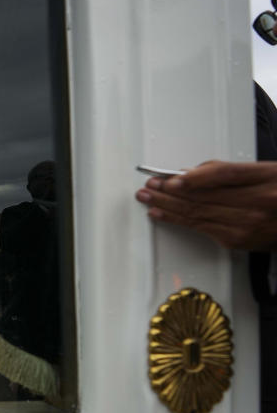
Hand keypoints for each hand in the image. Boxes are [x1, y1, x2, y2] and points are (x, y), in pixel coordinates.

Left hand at [135, 160, 276, 249]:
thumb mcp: (267, 172)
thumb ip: (229, 172)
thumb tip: (190, 174)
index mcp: (267, 177)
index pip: (224, 174)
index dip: (195, 177)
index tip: (170, 178)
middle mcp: (258, 201)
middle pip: (204, 195)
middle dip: (169, 190)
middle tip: (149, 185)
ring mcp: (247, 224)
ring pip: (198, 213)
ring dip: (167, 204)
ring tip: (147, 197)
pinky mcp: (238, 240)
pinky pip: (201, 228)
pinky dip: (177, 220)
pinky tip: (161, 214)